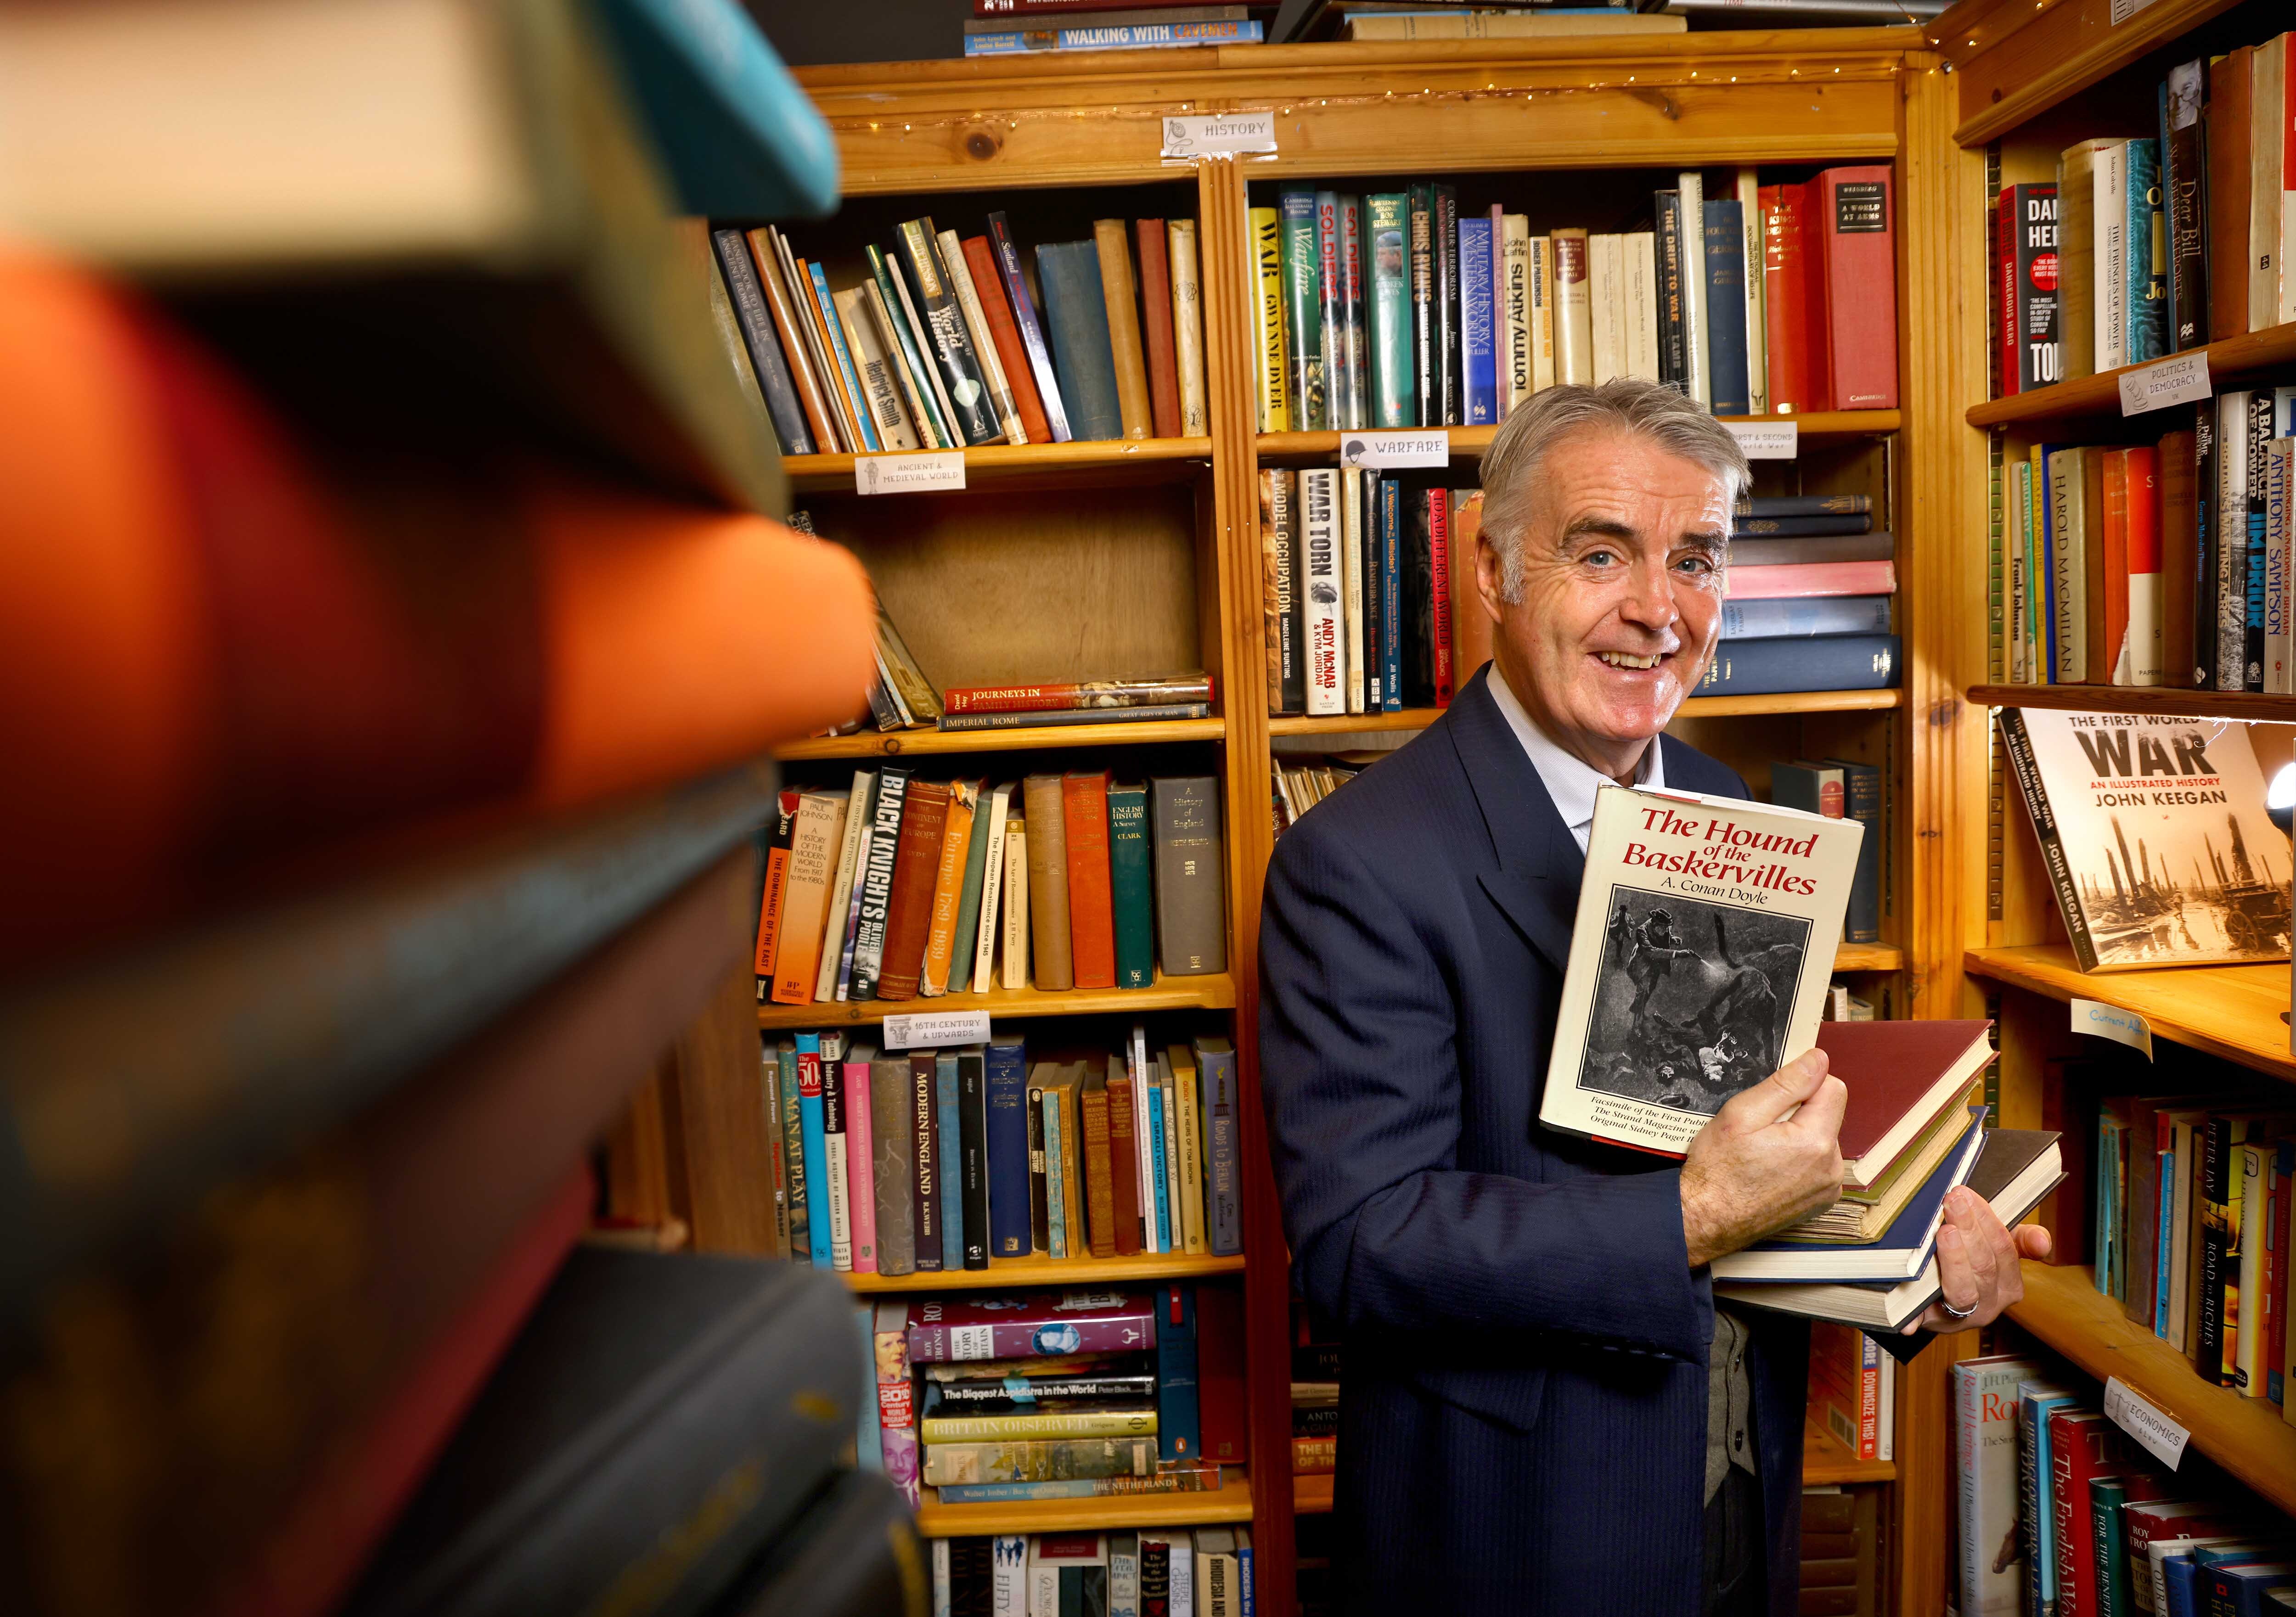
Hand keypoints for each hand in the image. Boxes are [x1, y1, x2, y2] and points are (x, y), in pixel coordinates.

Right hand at [1679, 1049, 1846, 1268]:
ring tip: (1762, 1151)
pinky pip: (1818, 1165)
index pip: (1833, 1088)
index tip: (1774, 1098)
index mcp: (1816, 1142)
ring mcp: (1828, 1188)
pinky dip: (1799, 1161)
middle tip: (1760, 1129)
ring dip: (1798, 1137)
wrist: (1705, 1219)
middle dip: (1798, 1113)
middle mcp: (1831, 1168)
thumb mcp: (1742, 1114)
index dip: (1803, 1085)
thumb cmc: (1717, 1170)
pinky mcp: (1820, 1201)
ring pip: (1822, 1140)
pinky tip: (1770, 1168)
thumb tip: (1818, 1060)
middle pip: (1827, 1115)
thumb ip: (1786, 1084)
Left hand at [1903, 1186, 2053, 1333]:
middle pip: (1983, 1267)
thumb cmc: (1972, 1266)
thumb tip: (2043, 1242)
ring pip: (1963, 1290)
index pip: (2004, 1250)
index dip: (1988, 1222)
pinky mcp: (1931, 1323)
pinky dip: (1914, 1315)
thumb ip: (2022, 1239)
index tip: (1968, 1196)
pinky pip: (1922, 1318)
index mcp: (2009, 1285)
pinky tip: (1906, 1311)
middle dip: (1969, 1231)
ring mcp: (1961, 1317)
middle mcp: (1989, 1304)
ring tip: (1944, 1233)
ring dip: (1954, 1260)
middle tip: (1952, 1202)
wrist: (1941, 1305)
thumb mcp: (2000, 1249)